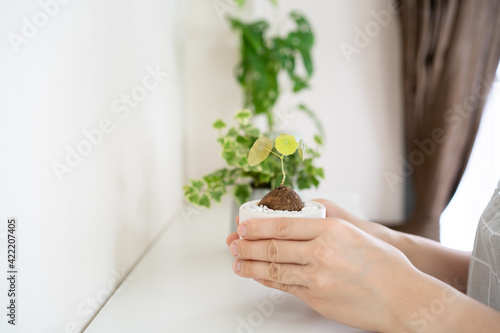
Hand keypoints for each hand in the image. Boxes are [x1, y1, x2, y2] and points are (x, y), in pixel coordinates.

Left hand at [226, 215, 424, 331]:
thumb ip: (325, 226)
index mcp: (330, 230)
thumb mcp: (355, 232)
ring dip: (250, 264)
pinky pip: (284, 286)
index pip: (283, 225)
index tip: (243, 224)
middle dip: (247, 245)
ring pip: (273, 268)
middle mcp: (320, 252)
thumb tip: (296, 222)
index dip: (257, 225)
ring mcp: (317, 278)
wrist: (403, 298)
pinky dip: (267, 280)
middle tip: (233, 242)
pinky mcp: (316, 298)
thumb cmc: (386, 265)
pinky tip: (258, 276)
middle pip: (272, 247)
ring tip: (237, 262)